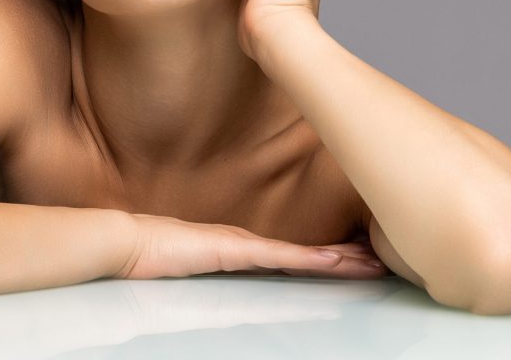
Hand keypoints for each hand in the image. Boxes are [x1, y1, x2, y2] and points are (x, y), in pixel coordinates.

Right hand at [115, 213, 387, 279]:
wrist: (130, 241)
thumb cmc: (153, 254)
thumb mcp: (191, 264)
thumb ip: (212, 265)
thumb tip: (225, 271)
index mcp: (241, 247)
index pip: (293, 254)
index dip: (326, 254)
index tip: (355, 255)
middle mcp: (249, 243)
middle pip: (306, 251)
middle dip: (344, 255)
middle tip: (380, 256)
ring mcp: (244, 245)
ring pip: (303, 253)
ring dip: (339, 258)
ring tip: (372, 261)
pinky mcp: (235, 250)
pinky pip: (281, 258)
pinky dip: (311, 259)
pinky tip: (335, 260)